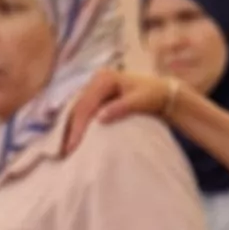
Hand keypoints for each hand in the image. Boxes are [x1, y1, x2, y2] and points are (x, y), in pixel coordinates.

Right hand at [59, 68, 173, 156]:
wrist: (162, 93)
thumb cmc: (153, 95)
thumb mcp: (140, 101)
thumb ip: (120, 108)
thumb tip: (100, 118)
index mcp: (104, 78)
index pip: (86, 104)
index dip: (79, 125)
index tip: (74, 145)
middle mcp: (95, 80)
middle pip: (78, 107)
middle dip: (71, 129)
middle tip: (66, 151)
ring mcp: (94, 88)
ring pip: (77, 110)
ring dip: (71, 129)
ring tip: (67, 149)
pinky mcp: (96, 97)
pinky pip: (83, 112)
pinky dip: (78, 126)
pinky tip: (74, 139)